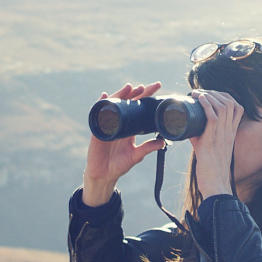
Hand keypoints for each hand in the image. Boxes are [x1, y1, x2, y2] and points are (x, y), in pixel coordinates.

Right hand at [82, 82, 167, 206]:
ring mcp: (108, 124)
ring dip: (120, 95)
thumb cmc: (119, 165)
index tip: (157, 88)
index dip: (146, 97)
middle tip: (145, 86)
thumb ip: (148, 148)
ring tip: (129, 88)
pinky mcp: (98, 129)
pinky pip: (99, 114)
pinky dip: (101, 104)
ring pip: (114, 105)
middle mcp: (119, 122)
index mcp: (129, 127)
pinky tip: (104, 96)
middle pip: (127, 102)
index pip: (139, 107)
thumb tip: (163, 142)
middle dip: (136, 93)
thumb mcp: (136, 155)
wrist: (104, 175)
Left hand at [187, 89, 240, 197]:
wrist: (215, 186)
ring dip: (209, 95)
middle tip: (201, 92)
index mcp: (231, 133)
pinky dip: (206, 105)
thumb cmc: (211, 170)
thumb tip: (188, 128)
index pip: (237, 107)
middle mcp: (229, 132)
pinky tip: (199, 99)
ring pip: (223, 106)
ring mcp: (222, 136)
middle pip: (230, 102)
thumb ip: (201, 137)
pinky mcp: (211, 141)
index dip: (225, 96)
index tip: (211, 94)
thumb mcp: (209, 148)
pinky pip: (213, 117)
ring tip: (198, 93)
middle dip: (215, 92)